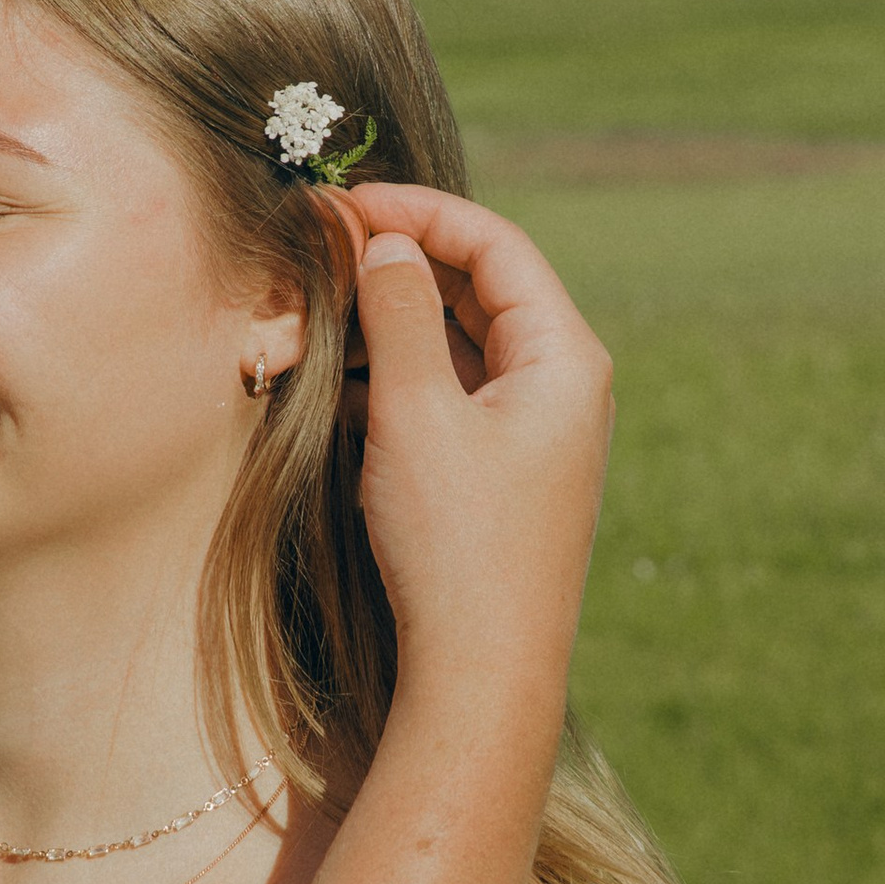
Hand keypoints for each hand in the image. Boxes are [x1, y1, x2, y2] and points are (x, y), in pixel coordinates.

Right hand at [342, 182, 612, 743]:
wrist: (482, 680)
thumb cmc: (457, 544)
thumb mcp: (416, 412)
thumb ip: (400, 311)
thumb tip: (385, 241)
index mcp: (565, 357)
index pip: (495, 244)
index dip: (419, 211)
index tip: (346, 202)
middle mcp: (563, 385)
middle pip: (480, 287)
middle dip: (400, 262)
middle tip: (323, 248)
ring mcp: (536, 432)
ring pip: (460, 342)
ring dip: (392, 321)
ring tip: (319, 312)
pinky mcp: (504, 474)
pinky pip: (451, 394)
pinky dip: (397, 376)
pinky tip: (339, 383)